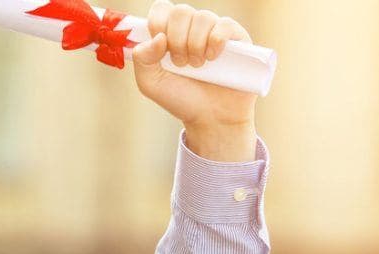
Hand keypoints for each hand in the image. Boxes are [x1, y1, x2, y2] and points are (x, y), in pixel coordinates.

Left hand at [132, 0, 257, 161]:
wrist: (211, 118)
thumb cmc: (180, 98)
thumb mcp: (150, 83)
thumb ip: (142, 59)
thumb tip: (158, 37)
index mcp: (169, 32)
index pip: (161, 9)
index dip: (158, 24)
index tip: (162, 50)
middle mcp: (192, 27)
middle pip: (180, 11)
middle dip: (177, 40)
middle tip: (181, 64)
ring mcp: (214, 31)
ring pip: (202, 17)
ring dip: (195, 44)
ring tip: (198, 66)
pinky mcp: (237, 38)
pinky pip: (225, 24)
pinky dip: (216, 40)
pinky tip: (213, 58)